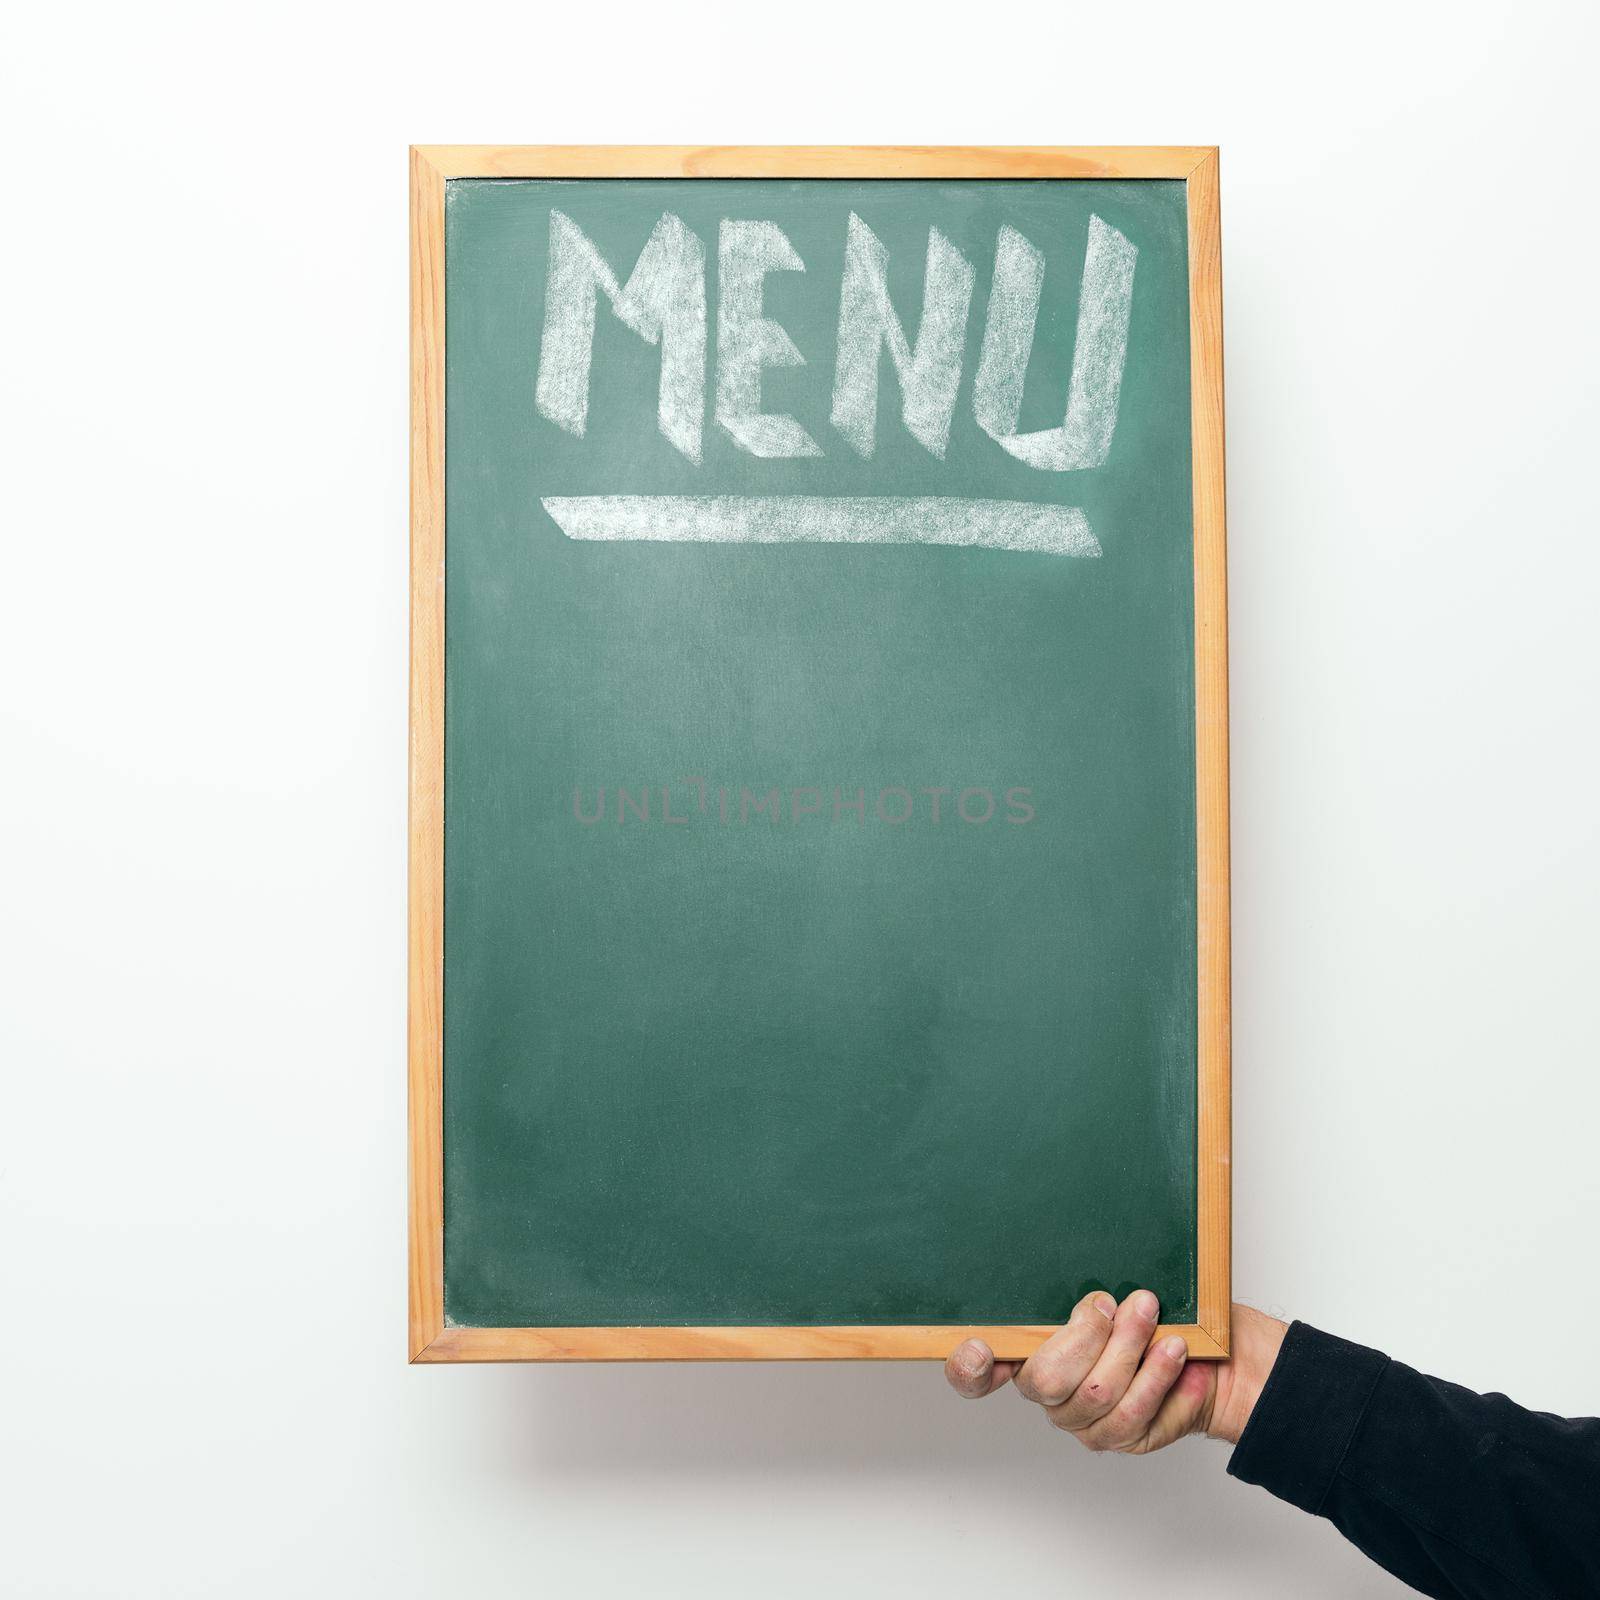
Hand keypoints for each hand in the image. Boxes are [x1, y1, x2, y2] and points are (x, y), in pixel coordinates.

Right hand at [944, 1293, 1286, 1453]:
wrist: (1214, 1356)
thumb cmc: (1150, 1313)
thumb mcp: (1112, 1286)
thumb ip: (1082, 1282)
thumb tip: (1070, 1242)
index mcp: (1027, 1352)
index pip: (976, 1373)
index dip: (969, 1368)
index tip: (980, 1346)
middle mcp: (1048, 1393)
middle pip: (1046, 1380)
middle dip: (1086, 1336)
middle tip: (1115, 1304)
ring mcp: (1084, 1420)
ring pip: (1100, 1396)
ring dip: (1132, 1351)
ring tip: (1157, 1320)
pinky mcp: (1123, 1439)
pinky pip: (1141, 1417)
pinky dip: (1163, 1380)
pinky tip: (1180, 1356)